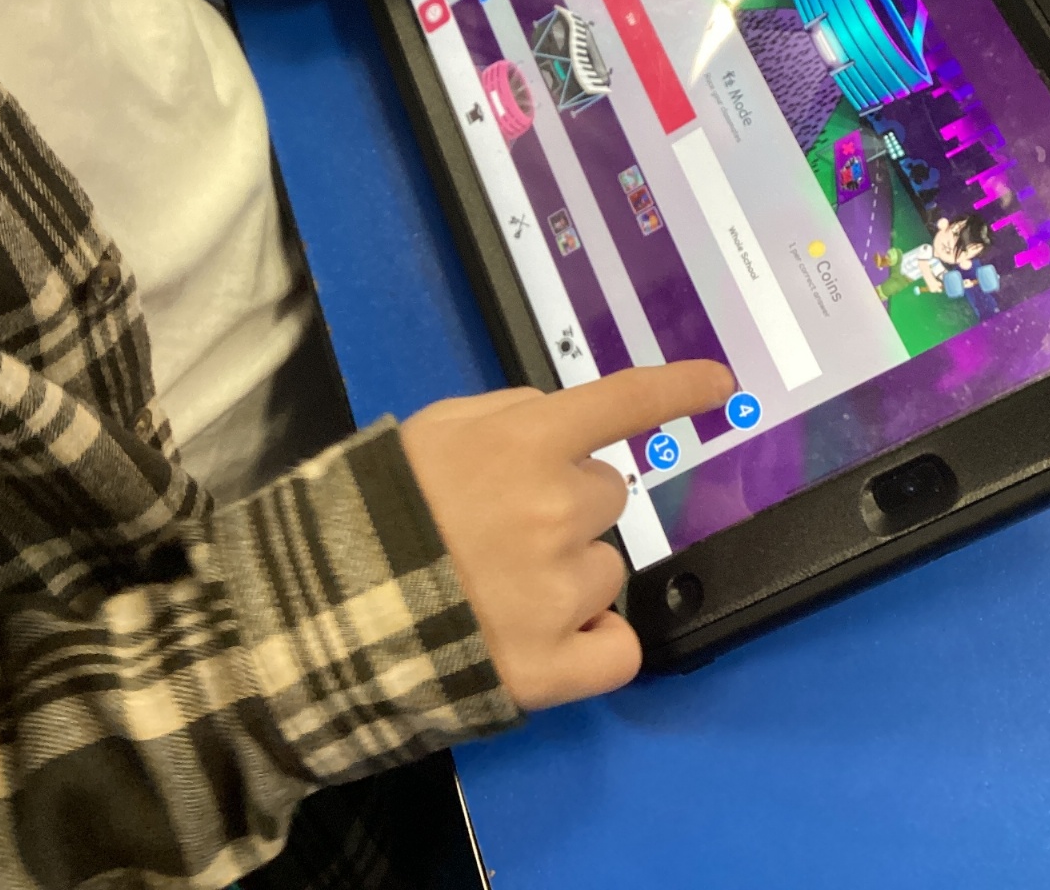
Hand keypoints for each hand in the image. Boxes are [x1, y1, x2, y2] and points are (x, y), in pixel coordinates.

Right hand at [400, 361, 734, 711]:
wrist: (329, 605)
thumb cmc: (380, 505)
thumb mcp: (436, 428)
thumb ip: (508, 415)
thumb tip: (564, 426)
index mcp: (526, 443)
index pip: (622, 403)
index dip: (677, 388)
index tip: (719, 384)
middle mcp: (555, 510)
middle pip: (609, 494)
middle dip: (567, 504)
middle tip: (504, 526)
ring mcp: (557, 590)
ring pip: (609, 568)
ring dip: (571, 571)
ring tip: (501, 584)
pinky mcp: (552, 665)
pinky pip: (618, 647)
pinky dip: (593, 641)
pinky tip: (549, 635)